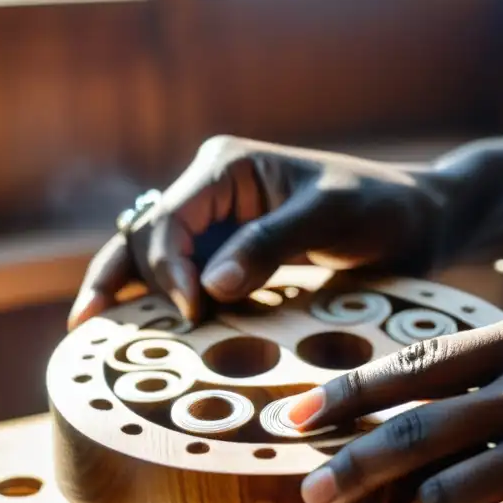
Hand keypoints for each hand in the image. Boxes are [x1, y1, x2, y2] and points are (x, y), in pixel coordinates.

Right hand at [68, 136, 454, 327]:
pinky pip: (181, 277)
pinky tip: (128, 326)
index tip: (192, 312)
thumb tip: (208, 288)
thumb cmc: (380, 209)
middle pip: (148, 240)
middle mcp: (211, 190)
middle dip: (141, 283)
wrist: (415, 222)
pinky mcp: (230, 253)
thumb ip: (270, 244)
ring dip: (126, 291)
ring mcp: (217, 223)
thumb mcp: (330, 217)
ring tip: (87, 329)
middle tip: (136, 336)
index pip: (170, 220)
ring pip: (152, 258)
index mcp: (226, 166)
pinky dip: (155, 300)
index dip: (168, 268)